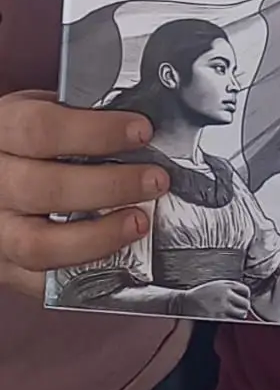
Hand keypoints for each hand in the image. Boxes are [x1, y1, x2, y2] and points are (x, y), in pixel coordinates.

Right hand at [0, 91, 164, 297]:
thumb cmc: (23, 138)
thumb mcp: (40, 109)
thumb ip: (79, 116)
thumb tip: (140, 128)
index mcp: (2, 131)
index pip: (42, 130)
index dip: (96, 131)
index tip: (141, 131)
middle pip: (47, 188)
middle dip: (111, 185)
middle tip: (155, 180)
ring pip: (38, 243)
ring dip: (98, 235)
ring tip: (140, 222)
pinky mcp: (2, 266)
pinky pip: (39, 280)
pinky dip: (81, 270)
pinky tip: (115, 257)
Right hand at [181, 279, 252, 320]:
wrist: (186, 302)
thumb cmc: (201, 294)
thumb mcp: (217, 285)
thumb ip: (230, 288)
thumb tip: (242, 295)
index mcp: (227, 285)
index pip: (245, 290)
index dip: (246, 296)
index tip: (243, 300)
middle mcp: (227, 294)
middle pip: (245, 303)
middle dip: (244, 307)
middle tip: (241, 310)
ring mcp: (223, 306)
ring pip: (241, 313)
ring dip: (240, 315)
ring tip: (236, 316)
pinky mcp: (218, 317)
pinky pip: (232, 320)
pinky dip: (233, 321)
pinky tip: (229, 320)